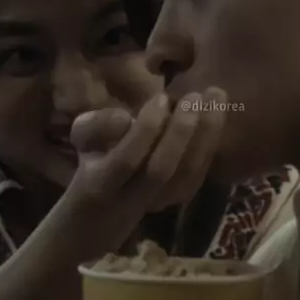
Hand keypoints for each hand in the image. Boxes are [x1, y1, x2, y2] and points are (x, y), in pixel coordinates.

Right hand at [68, 88, 226, 248]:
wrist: (108, 204)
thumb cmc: (96, 157)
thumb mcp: (82, 137)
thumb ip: (96, 125)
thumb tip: (126, 119)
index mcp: (102, 182)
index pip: (127, 160)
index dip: (146, 129)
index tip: (161, 97)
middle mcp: (133, 198)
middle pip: (161, 170)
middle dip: (180, 131)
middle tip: (194, 96)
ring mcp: (160, 202)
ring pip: (187, 173)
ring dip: (205, 134)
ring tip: (214, 97)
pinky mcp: (180, 197)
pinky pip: (200, 173)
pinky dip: (211, 143)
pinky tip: (217, 113)